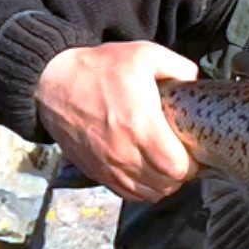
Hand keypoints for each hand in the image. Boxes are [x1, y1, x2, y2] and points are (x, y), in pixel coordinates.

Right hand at [35, 41, 199, 203]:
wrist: (52, 82)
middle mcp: (124, 152)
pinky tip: (146, 173)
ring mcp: (107, 165)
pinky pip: (126, 194)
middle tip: (182, 158)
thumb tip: (196, 80)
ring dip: (162, 184)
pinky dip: (141, 190)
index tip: (193, 151)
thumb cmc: (100, 68)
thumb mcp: (144, 54)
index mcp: (140, 126)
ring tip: (165, 167)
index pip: (176, 167)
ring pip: (147, 194)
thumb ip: (179, 66)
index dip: (192, 164)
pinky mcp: (94, 171)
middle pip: (166, 185)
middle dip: (180, 175)